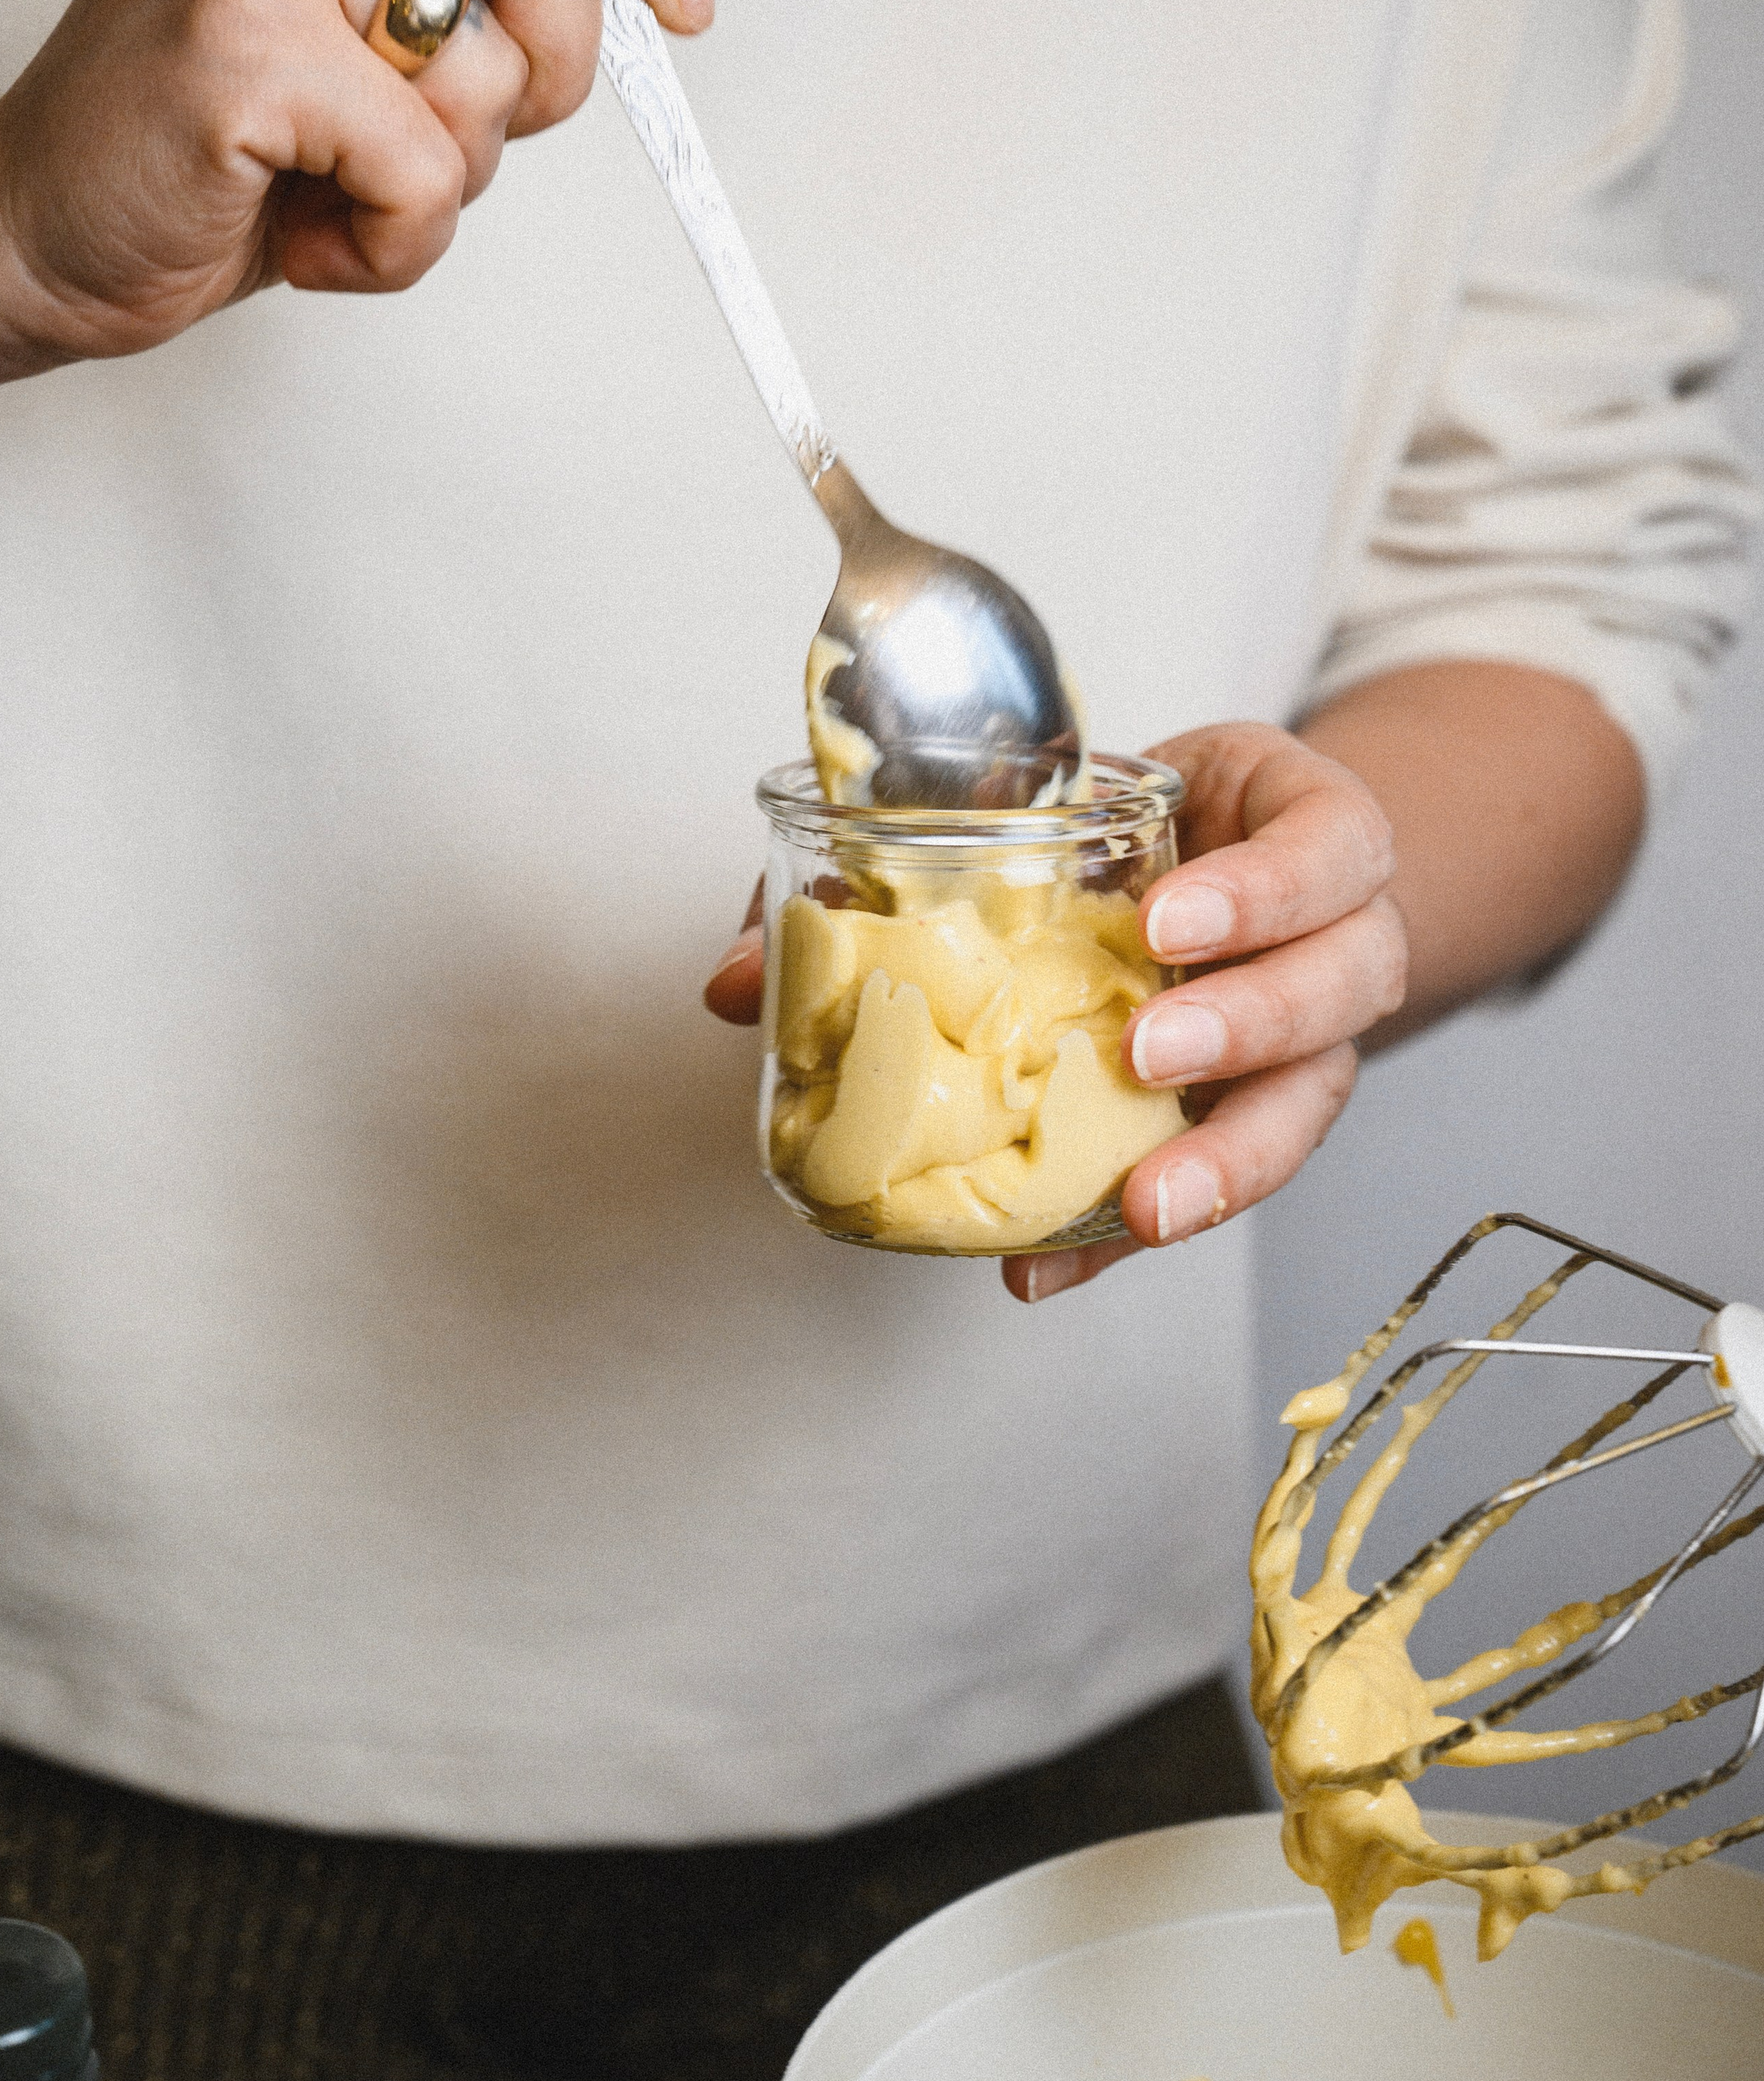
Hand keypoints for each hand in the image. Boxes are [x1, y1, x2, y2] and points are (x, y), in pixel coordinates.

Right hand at [0, 0, 707, 432]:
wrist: (37, 227)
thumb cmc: (213, 136)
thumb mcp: (357, 11)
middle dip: (554, 67)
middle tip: (463, 134)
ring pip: (495, 57)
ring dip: (458, 172)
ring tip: (353, 182)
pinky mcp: (240, 45)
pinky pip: (428, 167)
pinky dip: (399, 245)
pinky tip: (318, 240)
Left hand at [701, 725, 1405, 1299]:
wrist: (1224, 874)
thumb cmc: (1131, 833)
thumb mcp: (1045, 812)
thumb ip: (894, 872)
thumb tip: (734, 984)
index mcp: (1305, 829)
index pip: (1332, 848)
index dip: (1264, 888)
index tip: (1163, 920)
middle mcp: (1336, 937)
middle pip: (1345, 983)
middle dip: (1247, 1021)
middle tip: (1144, 1053)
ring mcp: (1315, 1037)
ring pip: (1314, 1100)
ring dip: (1226, 1156)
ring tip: (1138, 1203)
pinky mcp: (1264, 1114)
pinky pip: (1216, 1183)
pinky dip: (1125, 1233)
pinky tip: (1049, 1268)